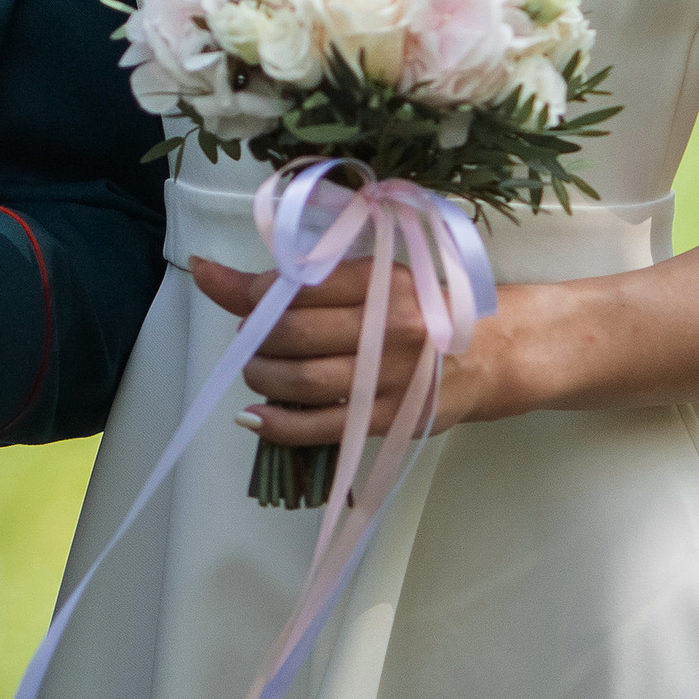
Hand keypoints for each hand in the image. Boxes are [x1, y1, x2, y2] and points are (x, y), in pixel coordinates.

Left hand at [188, 252, 537, 440]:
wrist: (491, 353)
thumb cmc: (422, 306)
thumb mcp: (373, 276)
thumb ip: (303, 276)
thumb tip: (208, 271)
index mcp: (381, 279)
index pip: (298, 284)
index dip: (255, 293)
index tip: (247, 298)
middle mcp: (386, 325)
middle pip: (293, 333)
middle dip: (255, 337)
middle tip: (250, 338)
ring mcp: (387, 376)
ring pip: (301, 380)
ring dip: (262, 377)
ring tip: (257, 370)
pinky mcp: (387, 419)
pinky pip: (320, 427)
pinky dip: (277, 424)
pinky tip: (256, 416)